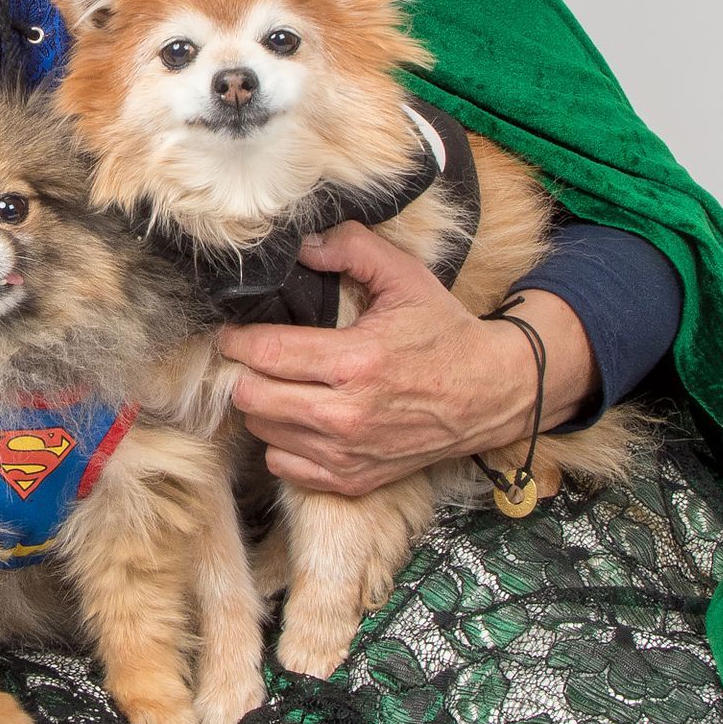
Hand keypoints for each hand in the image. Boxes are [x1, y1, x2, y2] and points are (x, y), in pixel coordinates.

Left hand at [218, 224, 596, 496]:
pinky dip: (281, 441)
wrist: (490, 394)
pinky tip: (298, 417)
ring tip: (279, 383)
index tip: (232, 332)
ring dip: (262, 405)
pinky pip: (285, 464)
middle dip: (244, 371)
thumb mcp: (405, 277)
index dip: (237, 340)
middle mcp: (347, 415)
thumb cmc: (444, 333)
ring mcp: (348, 453)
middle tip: (252, 357)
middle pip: (253, 396)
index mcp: (356, 361)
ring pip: (263, 430)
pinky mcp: (352, 479)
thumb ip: (352, 248)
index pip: (267, 353)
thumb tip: (302, 244)